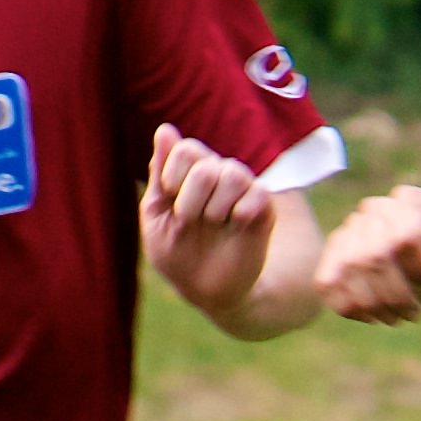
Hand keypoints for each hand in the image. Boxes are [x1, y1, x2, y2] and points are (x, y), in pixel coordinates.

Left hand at [140, 124, 274, 316]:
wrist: (205, 290)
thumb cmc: (176, 253)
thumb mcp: (156, 215)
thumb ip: (160, 172)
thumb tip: (165, 129)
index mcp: (190, 171)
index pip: (185, 149)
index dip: (172, 176)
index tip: (169, 202)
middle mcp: (218, 174)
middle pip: (205, 164)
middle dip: (189, 200)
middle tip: (189, 221)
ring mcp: (243, 189)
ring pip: (233, 175)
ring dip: (214, 208)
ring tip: (213, 224)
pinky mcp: (264, 208)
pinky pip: (257, 195)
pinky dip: (240, 215)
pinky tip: (234, 228)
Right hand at [316, 184, 420, 322]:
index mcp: (411, 201)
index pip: (402, 239)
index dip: (415, 271)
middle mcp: (376, 209)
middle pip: (369, 258)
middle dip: (392, 297)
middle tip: (413, 316)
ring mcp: (351, 227)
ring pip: (343, 272)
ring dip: (370, 306)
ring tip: (393, 319)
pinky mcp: (335, 249)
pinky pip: (325, 282)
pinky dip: (346, 306)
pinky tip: (370, 316)